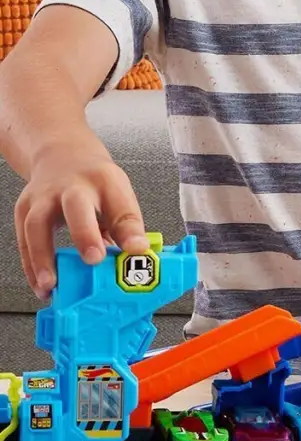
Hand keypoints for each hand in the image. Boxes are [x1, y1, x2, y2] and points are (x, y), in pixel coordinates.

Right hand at [14, 138, 149, 299]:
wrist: (63, 156)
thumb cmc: (95, 181)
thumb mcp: (119, 194)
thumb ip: (125, 225)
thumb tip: (134, 256)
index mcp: (104, 181)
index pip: (121, 205)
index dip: (129, 229)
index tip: (136, 250)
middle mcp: (72, 186)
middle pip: (76, 207)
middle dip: (85, 234)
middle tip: (93, 260)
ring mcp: (43, 197)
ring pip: (37, 224)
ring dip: (44, 258)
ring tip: (52, 284)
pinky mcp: (24, 209)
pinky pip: (23, 241)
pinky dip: (31, 266)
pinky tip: (41, 284)